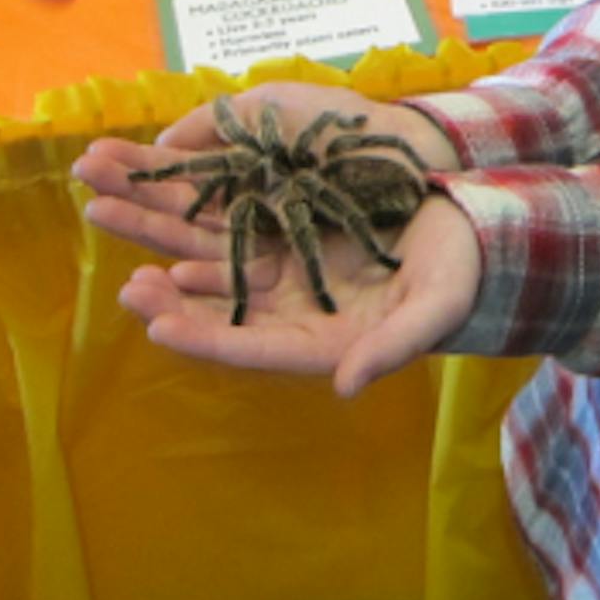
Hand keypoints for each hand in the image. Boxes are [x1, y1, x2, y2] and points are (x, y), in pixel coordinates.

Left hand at [116, 196, 479, 396]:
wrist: (471, 233)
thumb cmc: (458, 276)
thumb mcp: (434, 308)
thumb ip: (393, 348)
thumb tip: (347, 386)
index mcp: (323, 343)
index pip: (252, 348)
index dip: (206, 339)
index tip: (159, 330)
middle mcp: (296, 314)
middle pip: (221, 311)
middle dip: (170, 301)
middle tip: (128, 289)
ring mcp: (291, 274)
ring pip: (218, 267)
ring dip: (170, 253)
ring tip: (130, 240)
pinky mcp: (294, 235)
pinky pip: (236, 235)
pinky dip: (201, 227)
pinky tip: (171, 212)